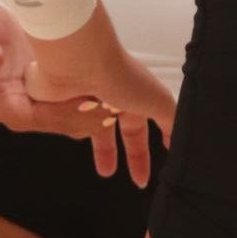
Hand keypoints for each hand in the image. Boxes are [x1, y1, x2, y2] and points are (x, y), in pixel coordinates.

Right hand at [0, 0, 132, 142]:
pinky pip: (68, 108)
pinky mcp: (41, 95)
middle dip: (86, 118)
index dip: (65, 113)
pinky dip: (89, 104)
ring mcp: (30, 104)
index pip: (36, 118)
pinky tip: (111, 94)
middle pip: (56, 124)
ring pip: (66, 120)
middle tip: (117, 107)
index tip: (90, 103)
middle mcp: (16, 109)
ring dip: (92, 115)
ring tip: (121, 103)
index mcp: (0, 103)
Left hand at [24, 0, 174, 187]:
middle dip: (110, 154)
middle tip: (109, 175)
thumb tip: (177, 141)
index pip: (138, 130)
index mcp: (132, 97)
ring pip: (85, 130)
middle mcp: (107, 98)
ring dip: (90, 141)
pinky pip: (64, 126)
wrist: (81, 62)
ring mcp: (82, 100)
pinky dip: (69, 128)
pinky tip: (73, 128)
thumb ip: (171, 121)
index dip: (141, 152)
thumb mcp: (157, 100)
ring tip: (95, 155)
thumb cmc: (121, 76)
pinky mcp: (59, 102)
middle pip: (108, 133)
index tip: (143, 172)